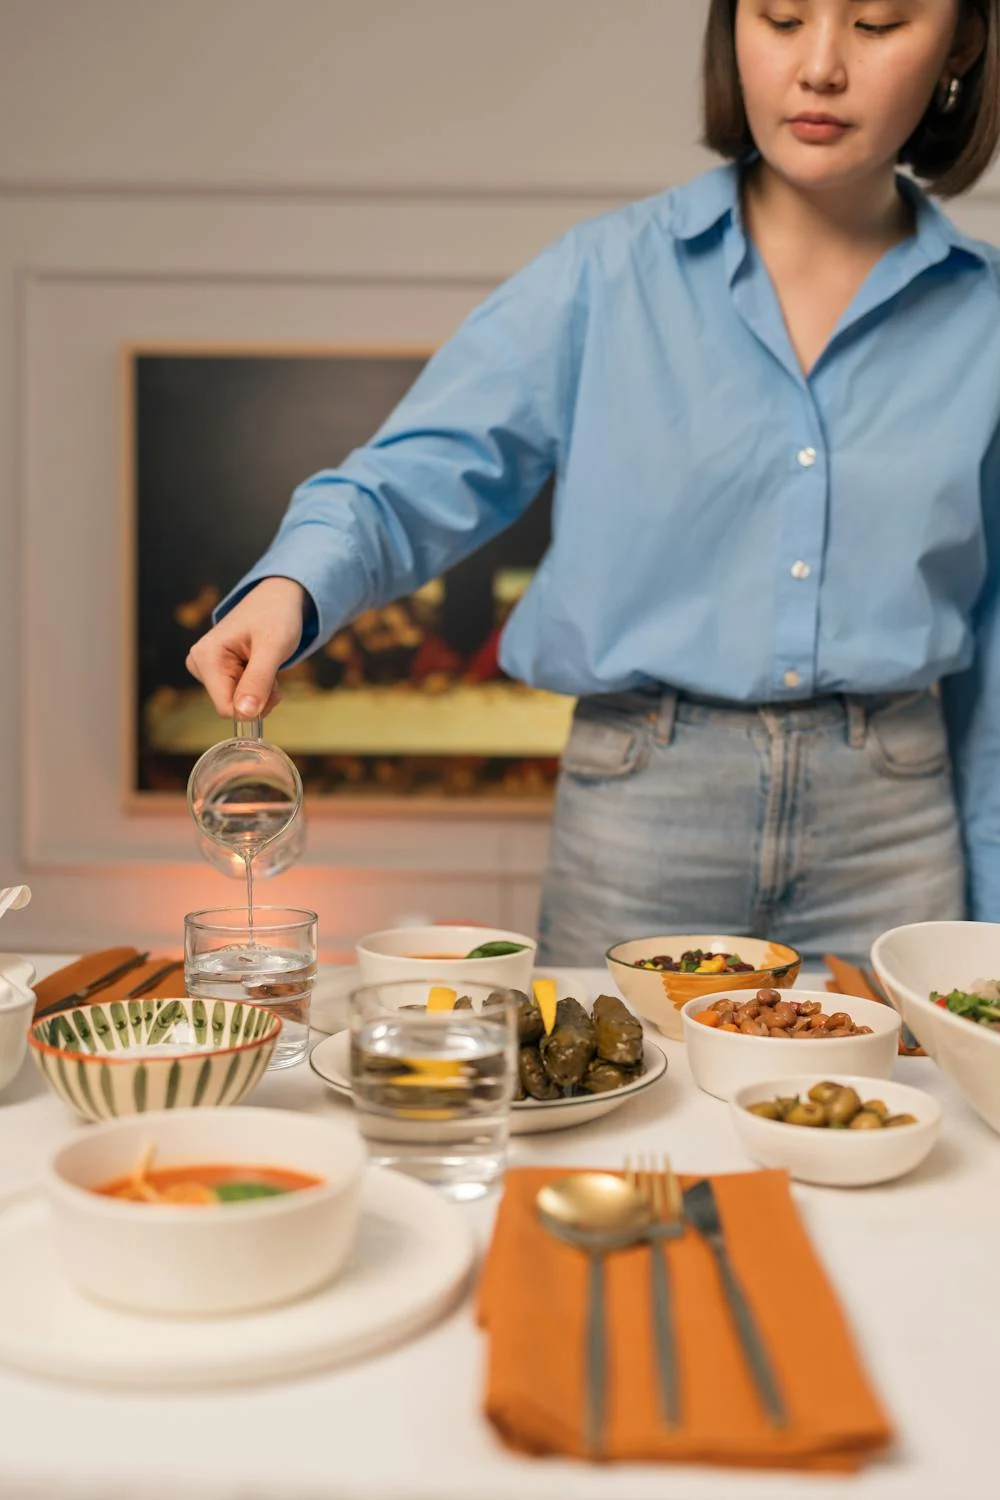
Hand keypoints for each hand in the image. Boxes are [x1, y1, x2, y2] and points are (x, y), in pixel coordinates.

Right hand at [185, 577, 307, 717]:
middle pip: (231, 707)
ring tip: (266, 664)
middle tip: (272, 671)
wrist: (275, 600)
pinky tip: (259, 666)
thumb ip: (258, 681)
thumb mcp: (273, 647)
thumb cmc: (275, 616)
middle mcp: (198, 663)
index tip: (274, 689)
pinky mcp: (214, 672)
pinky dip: (256, 688)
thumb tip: (244, 714)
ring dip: (259, 692)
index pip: (226, 708)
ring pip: (236, 704)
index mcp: (206, 656)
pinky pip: (237, 696)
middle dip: (258, 697)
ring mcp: (205, 669)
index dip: (254, 706)